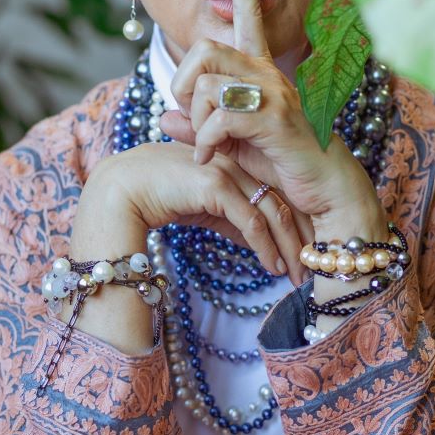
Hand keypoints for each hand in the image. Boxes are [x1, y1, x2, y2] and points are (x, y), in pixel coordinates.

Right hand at [72, 139, 308, 284]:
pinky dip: (266, 245)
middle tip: (314, 264)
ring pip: (272, 210)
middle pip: (282, 199)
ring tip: (297, 273)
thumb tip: (259, 242)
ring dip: (288, 245)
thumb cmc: (158, 198)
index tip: (308, 247)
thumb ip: (232, 219)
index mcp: (236, 161)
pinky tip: (274, 266)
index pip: (278, 189)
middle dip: (300, 234)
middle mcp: (236, 162)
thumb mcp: (205, 209)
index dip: (296, 220)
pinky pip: (251, 220)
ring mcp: (227, 170)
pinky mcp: (215, 185)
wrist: (120, 192)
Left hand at [160, 0, 383, 239]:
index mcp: (260, 70)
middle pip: (204, 49)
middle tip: (189, 115)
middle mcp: (268, 72)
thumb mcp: (231, 144)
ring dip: (195, 122)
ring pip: (206, 85)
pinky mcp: (275, 118)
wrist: (323, 193)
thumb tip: (164, 117)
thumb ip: (199, 128)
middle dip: (182, 84)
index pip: (248, 17)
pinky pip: (220, 118)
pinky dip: (206, 144)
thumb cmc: (281, 165)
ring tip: (208, 146)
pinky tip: (213, 158)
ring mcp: (274, 92)